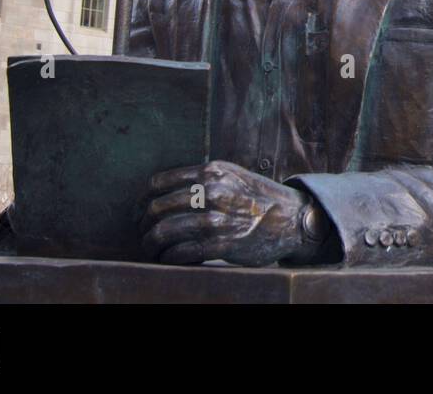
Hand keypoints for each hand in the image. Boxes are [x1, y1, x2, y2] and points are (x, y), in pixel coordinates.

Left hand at [140, 160, 332, 265]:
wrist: (293, 218)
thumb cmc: (260, 198)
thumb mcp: (232, 176)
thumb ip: (203, 179)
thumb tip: (163, 193)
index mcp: (211, 172)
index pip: (158, 183)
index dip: (142, 200)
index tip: (139, 212)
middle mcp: (212, 192)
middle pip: (157, 208)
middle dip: (143, 225)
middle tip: (142, 234)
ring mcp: (217, 219)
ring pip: (164, 232)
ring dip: (151, 244)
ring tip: (151, 250)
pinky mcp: (222, 244)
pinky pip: (181, 253)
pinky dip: (168, 258)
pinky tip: (167, 259)